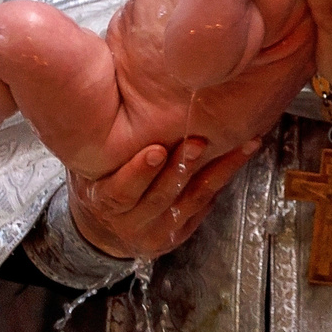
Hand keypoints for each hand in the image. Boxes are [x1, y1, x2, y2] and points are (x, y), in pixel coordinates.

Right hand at [71, 137, 261, 262]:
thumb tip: (111, 96)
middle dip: (183, 167)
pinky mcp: (178, 235)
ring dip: (220, 171)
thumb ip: (101, 142)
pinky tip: (240, 157)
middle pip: (162, 196)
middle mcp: (130, 222)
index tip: (156, 149)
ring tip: (243, 144)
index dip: (139, 172)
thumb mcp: (89, 164)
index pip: (120, 192)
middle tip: (201, 142)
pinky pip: (204, 207)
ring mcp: (156, 232)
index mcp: (103, 202)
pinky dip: (222, 181)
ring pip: (192, 201)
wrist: (104, 227)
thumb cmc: (99, 180)